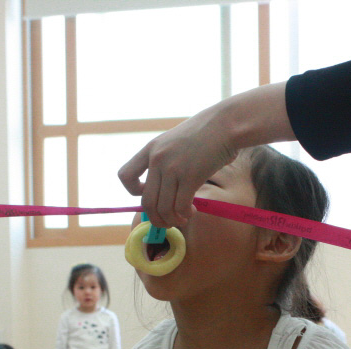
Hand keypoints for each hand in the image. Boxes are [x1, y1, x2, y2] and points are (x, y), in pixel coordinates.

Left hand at [119, 82, 292, 227]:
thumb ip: (166, 162)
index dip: (134, 191)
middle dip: (156, 218)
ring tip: (183, 218)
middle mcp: (157, 159)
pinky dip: (185, 215)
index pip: (125, 176)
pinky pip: (180, 206)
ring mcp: (173, 168)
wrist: (225, 124)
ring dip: (172, 220)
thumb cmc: (205, 135)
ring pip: (163, 208)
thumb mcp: (175, 142)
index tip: (149, 192)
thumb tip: (164, 192)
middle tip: (168, 222)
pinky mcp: (190, 176)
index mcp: (150, 149)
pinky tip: (191, 212)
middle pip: (146, 201)